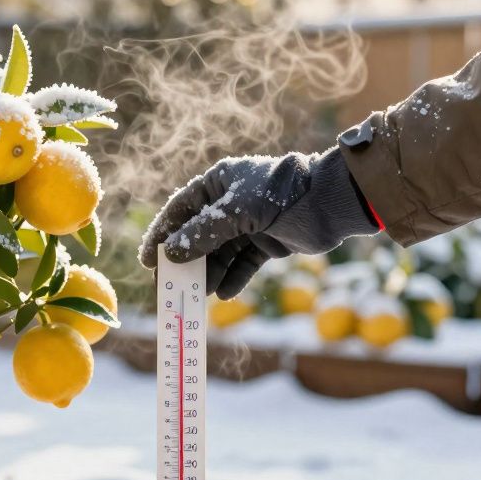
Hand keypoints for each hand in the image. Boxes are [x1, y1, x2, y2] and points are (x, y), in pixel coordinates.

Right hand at [138, 148, 378, 297]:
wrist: (332, 203)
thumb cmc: (282, 195)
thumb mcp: (237, 213)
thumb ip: (203, 233)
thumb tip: (170, 255)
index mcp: (218, 184)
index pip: (180, 211)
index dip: (162, 235)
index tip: (148, 261)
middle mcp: (231, 203)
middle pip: (197, 237)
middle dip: (186, 263)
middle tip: (170, 289)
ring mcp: (249, 224)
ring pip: (220, 254)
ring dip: (210, 274)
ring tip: (201, 295)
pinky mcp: (268, 243)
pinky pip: (244, 264)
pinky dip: (234, 279)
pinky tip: (226, 295)